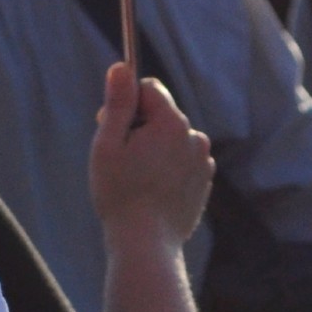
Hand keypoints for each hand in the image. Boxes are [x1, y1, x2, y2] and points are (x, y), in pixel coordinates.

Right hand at [88, 63, 212, 249]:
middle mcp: (194, 137)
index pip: (150, 88)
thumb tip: (121, 66)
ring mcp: (203, 161)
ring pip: (172, 140)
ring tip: (137, 180)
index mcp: (172, 122)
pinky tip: (152, 192)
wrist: (146, 244)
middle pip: (162, 115)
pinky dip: (167, 169)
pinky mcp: (203, 182)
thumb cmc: (120, 194)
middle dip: (140, 128)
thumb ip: (118, 103)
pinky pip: (182, 162)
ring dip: (154, 150)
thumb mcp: (108, 143)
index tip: (113, 127)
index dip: (127, 104)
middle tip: (120, 160)